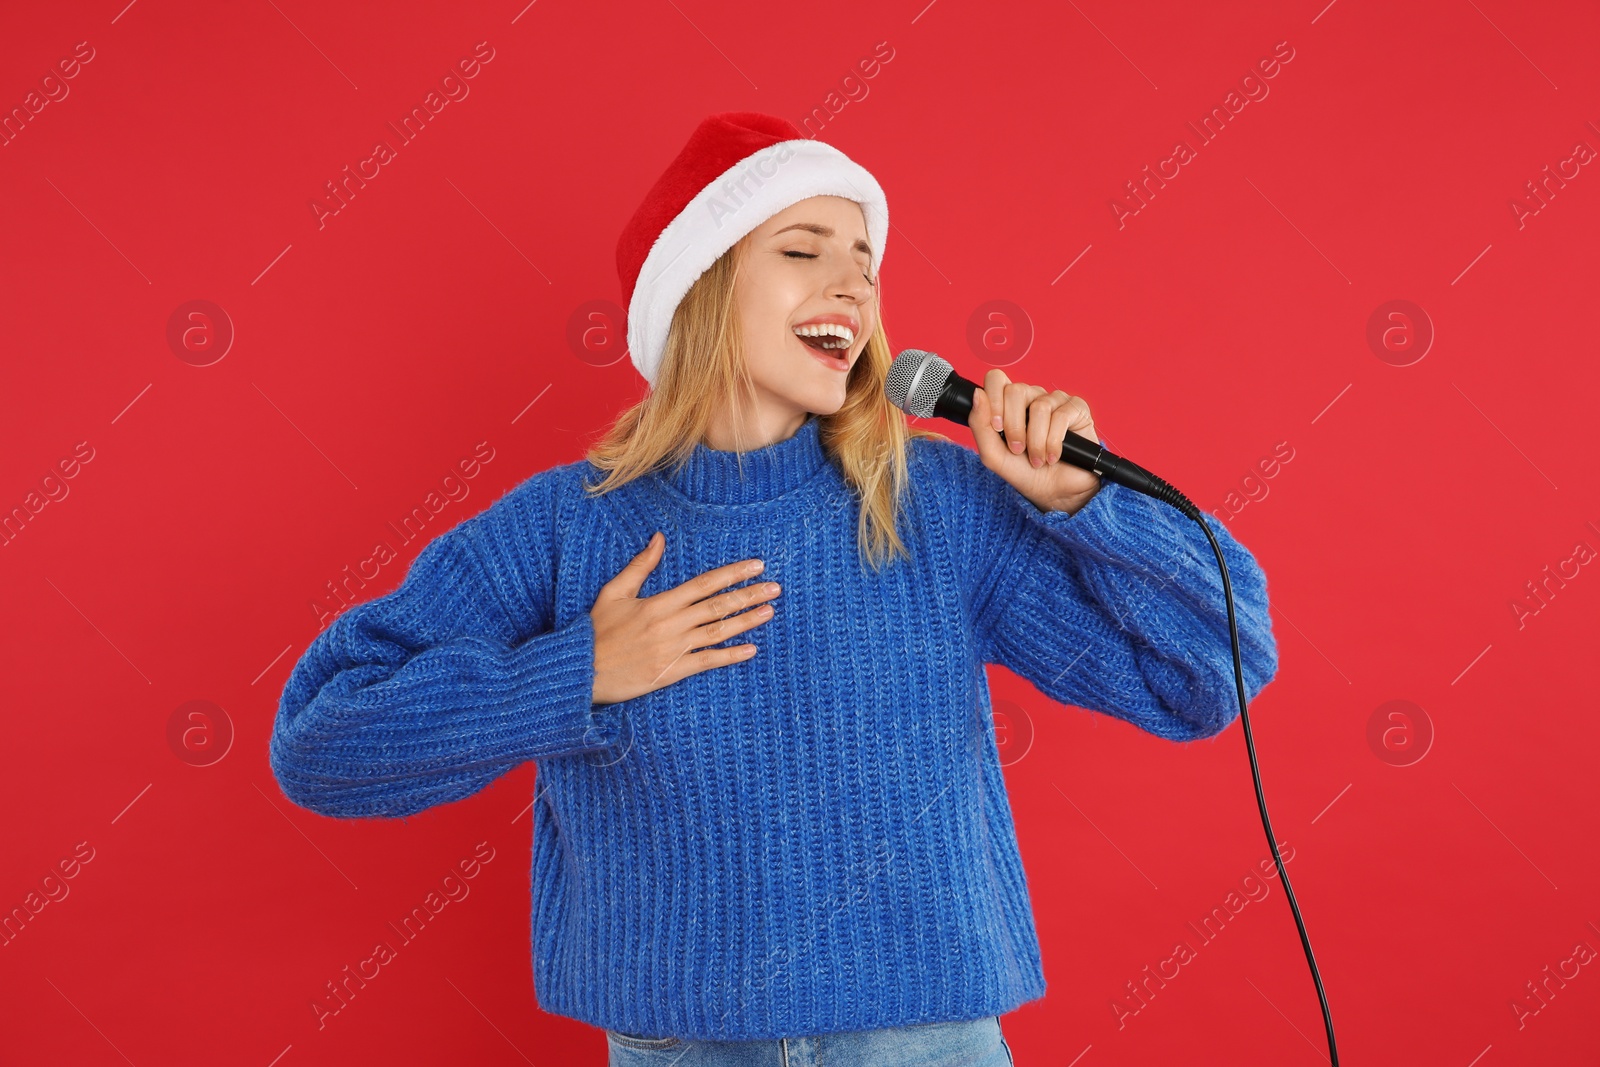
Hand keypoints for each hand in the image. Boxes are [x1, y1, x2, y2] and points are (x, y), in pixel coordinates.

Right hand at [588, 532, 780, 704]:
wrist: (582, 670)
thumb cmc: (597, 630)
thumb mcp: (614, 592)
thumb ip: (641, 566)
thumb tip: (659, 538)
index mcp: (659, 603)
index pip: (704, 584)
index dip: (732, 574)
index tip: (756, 566)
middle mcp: (670, 624)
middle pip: (717, 606)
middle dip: (748, 595)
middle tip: (775, 587)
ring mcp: (673, 649)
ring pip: (717, 632)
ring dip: (746, 621)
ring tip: (769, 611)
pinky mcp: (671, 672)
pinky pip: (707, 662)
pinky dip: (730, 656)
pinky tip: (750, 650)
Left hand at [969, 368, 1101, 514]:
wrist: (1055, 493)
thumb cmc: (1025, 472)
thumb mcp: (993, 454)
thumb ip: (979, 425)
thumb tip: (977, 394)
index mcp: (1009, 403)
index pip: (996, 379)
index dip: (993, 399)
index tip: (997, 427)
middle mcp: (1032, 397)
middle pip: (1015, 390)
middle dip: (1014, 426)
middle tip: (1018, 450)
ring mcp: (1055, 401)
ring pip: (1039, 406)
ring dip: (1036, 441)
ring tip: (1038, 459)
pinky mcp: (1076, 409)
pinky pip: (1061, 416)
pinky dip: (1054, 442)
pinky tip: (1053, 456)